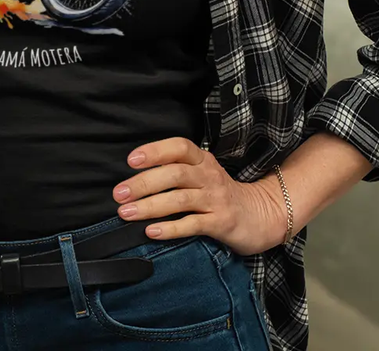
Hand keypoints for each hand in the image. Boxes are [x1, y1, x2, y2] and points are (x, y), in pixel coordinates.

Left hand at [112, 137, 287, 256]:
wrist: (260, 215)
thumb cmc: (218, 193)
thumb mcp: (201, 174)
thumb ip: (174, 170)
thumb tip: (132, 178)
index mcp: (202, 160)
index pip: (179, 147)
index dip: (155, 151)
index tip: (131, 160)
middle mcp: (209, 176)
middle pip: (174, 174)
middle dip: (143, 183)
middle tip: (118, 194)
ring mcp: (216, 199)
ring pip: (180, 199)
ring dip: (150, 206)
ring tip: (126, 213)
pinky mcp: (222, 223)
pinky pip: (193, 224)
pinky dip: (171, 228)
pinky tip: (151, 231)